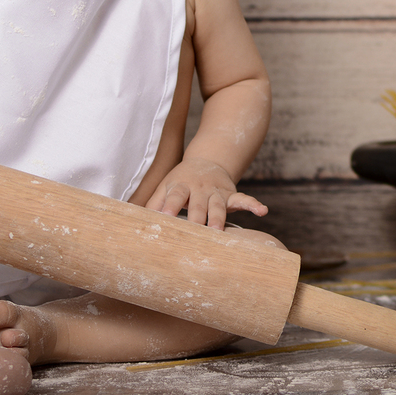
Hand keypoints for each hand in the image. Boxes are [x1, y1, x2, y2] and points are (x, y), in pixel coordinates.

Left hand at [145, 157, 267, 229]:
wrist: (206, 161)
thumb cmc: (180, 182)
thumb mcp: (165, 187)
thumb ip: (153, 204)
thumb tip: (132, 219)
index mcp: (180, 185)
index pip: (174, 196)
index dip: (170, 206)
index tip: (166, 218)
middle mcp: (199, 188)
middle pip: (198, 205)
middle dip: (197, 218)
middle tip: (195, 233)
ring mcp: (216, 191)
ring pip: (218, 206)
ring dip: (219, 218)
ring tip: (219, 232)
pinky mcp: (231, 194)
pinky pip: (244, 199)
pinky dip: (254, 205)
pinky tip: (263, 211)